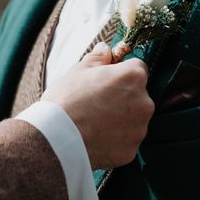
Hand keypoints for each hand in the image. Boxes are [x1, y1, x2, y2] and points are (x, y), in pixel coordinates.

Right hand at [42, 42, 153, 169]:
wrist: (56, 138)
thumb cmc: (66, 100)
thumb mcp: (78, 71)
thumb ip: (98, 58)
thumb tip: (106, 49)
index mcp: (133, 77)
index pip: (137, 68)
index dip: (121, 73)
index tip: (107, 80)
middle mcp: (144, 102)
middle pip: (138, 96)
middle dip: (123, 97)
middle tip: (97, 102)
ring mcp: (139, 129)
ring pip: (134, 120)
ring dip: (121, 119)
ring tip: (94, 122)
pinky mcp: (131, 150)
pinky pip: (126, 141)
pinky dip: (115, 140)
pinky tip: (96, 137)